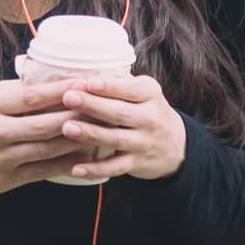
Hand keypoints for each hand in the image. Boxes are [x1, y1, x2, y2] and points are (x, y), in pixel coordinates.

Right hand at [0, 78, 100, 218]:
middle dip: (79, 115)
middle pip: (46, 123)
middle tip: (107, 108)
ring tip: (104, 131)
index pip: (35, 95)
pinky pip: (45, 170)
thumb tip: (60, 81)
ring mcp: (4, 156)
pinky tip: (88, 158)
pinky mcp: (9, 178)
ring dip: (79, 140)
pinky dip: (68, 164)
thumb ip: (20, 93)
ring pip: (49, 147)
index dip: (65, 90)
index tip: (91, 82)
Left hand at [58, 74, 186, 181]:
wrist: (176, 144)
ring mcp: (143, 142)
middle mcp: (150, 118)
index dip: (108, 87)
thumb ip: (120, 83)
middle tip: (68, 98)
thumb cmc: (148, 110)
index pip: (130, 89)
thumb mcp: (143, 91)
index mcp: (150, 95)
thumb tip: (86, 74)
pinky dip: (96, 169)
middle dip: (92, 105)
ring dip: (91, 134)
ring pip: (116, 139)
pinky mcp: (136, 163)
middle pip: (119, 112)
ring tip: (68, 127)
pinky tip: (76, 168)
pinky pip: (115, 168)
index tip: (87, 82)